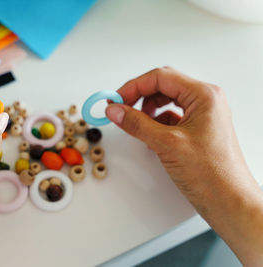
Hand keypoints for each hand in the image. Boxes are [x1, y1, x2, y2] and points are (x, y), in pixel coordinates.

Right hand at [106, 67, 262, 264]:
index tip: (116, 99)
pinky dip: (155, 122)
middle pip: (163, 86)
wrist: (229, 202)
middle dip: (139, 95)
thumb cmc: (212, 174)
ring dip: (147, 110)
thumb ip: (137, 124)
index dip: (134, 86)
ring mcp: (202, 115)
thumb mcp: (167, 144)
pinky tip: (148, 135)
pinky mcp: (196, 129)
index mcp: (204, 95)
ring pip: (166, 101)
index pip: (161, 77)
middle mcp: (205, 100)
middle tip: (120, 107)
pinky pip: (170, 117)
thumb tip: (115, 110)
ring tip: (135, 124)